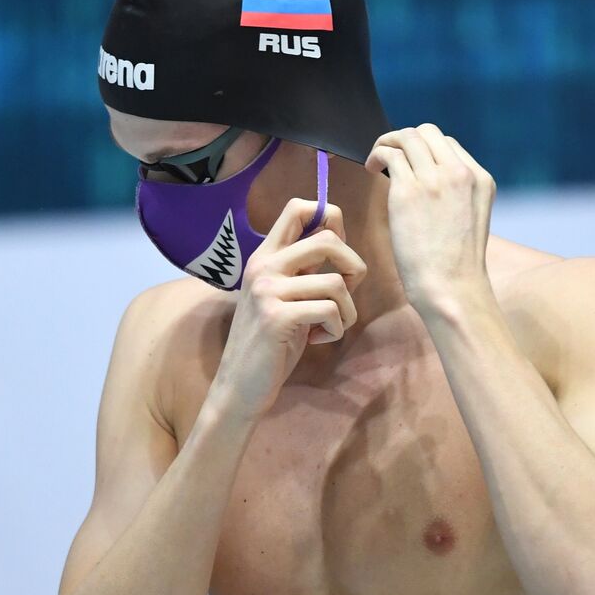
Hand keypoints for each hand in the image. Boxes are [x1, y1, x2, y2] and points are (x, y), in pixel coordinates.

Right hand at [214, 198, 366, 418]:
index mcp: (265, 256)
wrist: (239, 387)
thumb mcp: (284, 296)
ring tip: (330, 326)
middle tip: (347, 292)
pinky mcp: (277, 317)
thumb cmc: (270, 343)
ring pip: (336, 282)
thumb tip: (338, 239)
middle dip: (354, 266)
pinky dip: (335, 329)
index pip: (297, 208)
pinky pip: (331, 310)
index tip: (337, 252)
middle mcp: (263, 266)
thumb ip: (303, 269)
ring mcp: (268, 291)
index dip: (330, 218)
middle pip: (328, 239)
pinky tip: (316, 339)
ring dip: (347, 310)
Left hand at [365, 123, 495, 309]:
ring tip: (376, 161)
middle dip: (406, 140)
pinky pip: (390, 154)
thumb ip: (456, 197)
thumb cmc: (456, 267)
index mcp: (481, 180)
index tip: (411, 165)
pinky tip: (372, 169)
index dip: (425, 151)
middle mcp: (461, 173)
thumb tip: (425, 187)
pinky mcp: (409, 190)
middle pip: (428, 132)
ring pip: (408, 136)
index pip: (449, 146)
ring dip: (388, 143)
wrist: (452, 289)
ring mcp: (435, 179)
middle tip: (391, 157)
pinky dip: (377, 154)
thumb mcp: (470, 221)